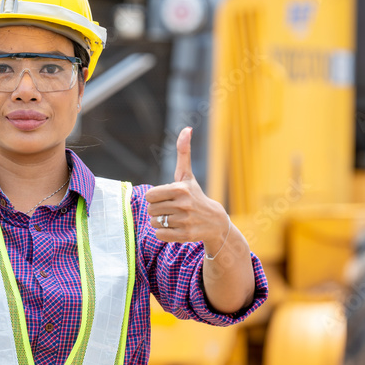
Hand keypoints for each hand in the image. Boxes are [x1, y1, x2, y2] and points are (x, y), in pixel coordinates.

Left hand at [144, 127, 229, 254]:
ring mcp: (184, 221)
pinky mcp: (185, 236)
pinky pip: (160, 235)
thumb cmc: (196, 195)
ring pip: (154, 223)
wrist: (215, 222)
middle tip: (171, 209)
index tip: (166, 198)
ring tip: (174, 219)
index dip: (155, 197)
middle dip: (157, 210)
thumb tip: (187, 128)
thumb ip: (183, 152)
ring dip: (160, 222)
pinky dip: (163, 233)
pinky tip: (175, 228)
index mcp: (180, 189)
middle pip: (150, 210)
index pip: (149, 196)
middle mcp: (183, 205)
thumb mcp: (187, 175)